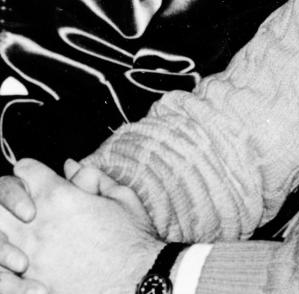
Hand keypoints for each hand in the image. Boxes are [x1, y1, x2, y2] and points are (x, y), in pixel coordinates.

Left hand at [0, 159, 160, 293]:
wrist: (136, 281)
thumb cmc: (133, 239)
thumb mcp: (122, 197)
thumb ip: (93, 177)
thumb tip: (70, 166)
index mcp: (60, 196)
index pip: (25, 169)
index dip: (32, 171)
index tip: (40, 179)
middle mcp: (37, 222)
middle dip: (10, 198)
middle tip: (26, 207)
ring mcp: (28, 254)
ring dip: (5, 230)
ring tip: (24, 237)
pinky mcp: (27, 282)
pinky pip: (1, 271)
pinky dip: (7, 264)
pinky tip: (25, 263)